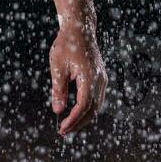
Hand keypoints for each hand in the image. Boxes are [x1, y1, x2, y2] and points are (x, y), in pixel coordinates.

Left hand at [49, 17, 107, 135]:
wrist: (80, 29)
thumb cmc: (66, 45)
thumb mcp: (58, 66)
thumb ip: (59, 89)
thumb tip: (58, 110)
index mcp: (90, 77)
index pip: (84, 106)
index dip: (73, 120)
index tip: (62, 128)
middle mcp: (100, 80)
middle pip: (93, 110)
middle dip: (79, 123)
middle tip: (63, 131)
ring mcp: (102, 79)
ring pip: (97, 106)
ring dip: (84, 117)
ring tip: (68, 125)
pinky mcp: (100, 78)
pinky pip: (97, 99)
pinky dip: (87, 109)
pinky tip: (76, 113)